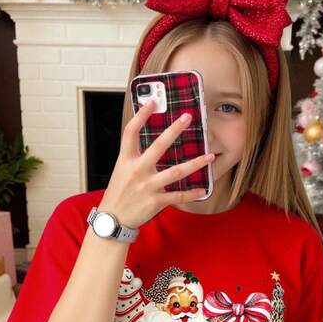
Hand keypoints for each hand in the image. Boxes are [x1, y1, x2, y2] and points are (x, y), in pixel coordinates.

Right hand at [98, 99, 214, 228]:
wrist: (113, 219)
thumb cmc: (119, 193)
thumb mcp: (121, 170)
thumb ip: (135, 157)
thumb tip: (154, 144)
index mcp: (126, 160)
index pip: (131, 132)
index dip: (141, 115)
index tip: (152, 102)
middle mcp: (137, 170)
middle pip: (158, 146)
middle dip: (174, 130)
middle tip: (187, 117)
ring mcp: (147, 186)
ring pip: (176, 172)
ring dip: (195, 163)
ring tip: (210, 156)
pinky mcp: (155, 201)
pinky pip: (178, 196)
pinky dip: (191, 193)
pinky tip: (202, 190)